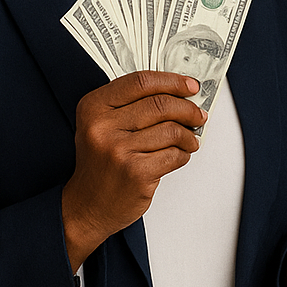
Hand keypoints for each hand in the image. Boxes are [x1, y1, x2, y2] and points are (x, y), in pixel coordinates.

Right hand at [62, 71, 205, 270]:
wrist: (88, 205)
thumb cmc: (101, 163)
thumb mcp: (102, 125)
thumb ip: (131, 105)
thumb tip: (178, 93)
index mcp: (93, 107)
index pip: (140, 81)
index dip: (171, 81)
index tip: (190, 86)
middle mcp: (102, 126)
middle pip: (160, 104)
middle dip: (187, 109)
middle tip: (198, 115)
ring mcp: (119, 150)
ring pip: (171, 130)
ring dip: (188, 135)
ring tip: (189, 140)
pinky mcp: (136, 172)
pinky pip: (174, 155)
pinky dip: (183, 154)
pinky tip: (179, 156)